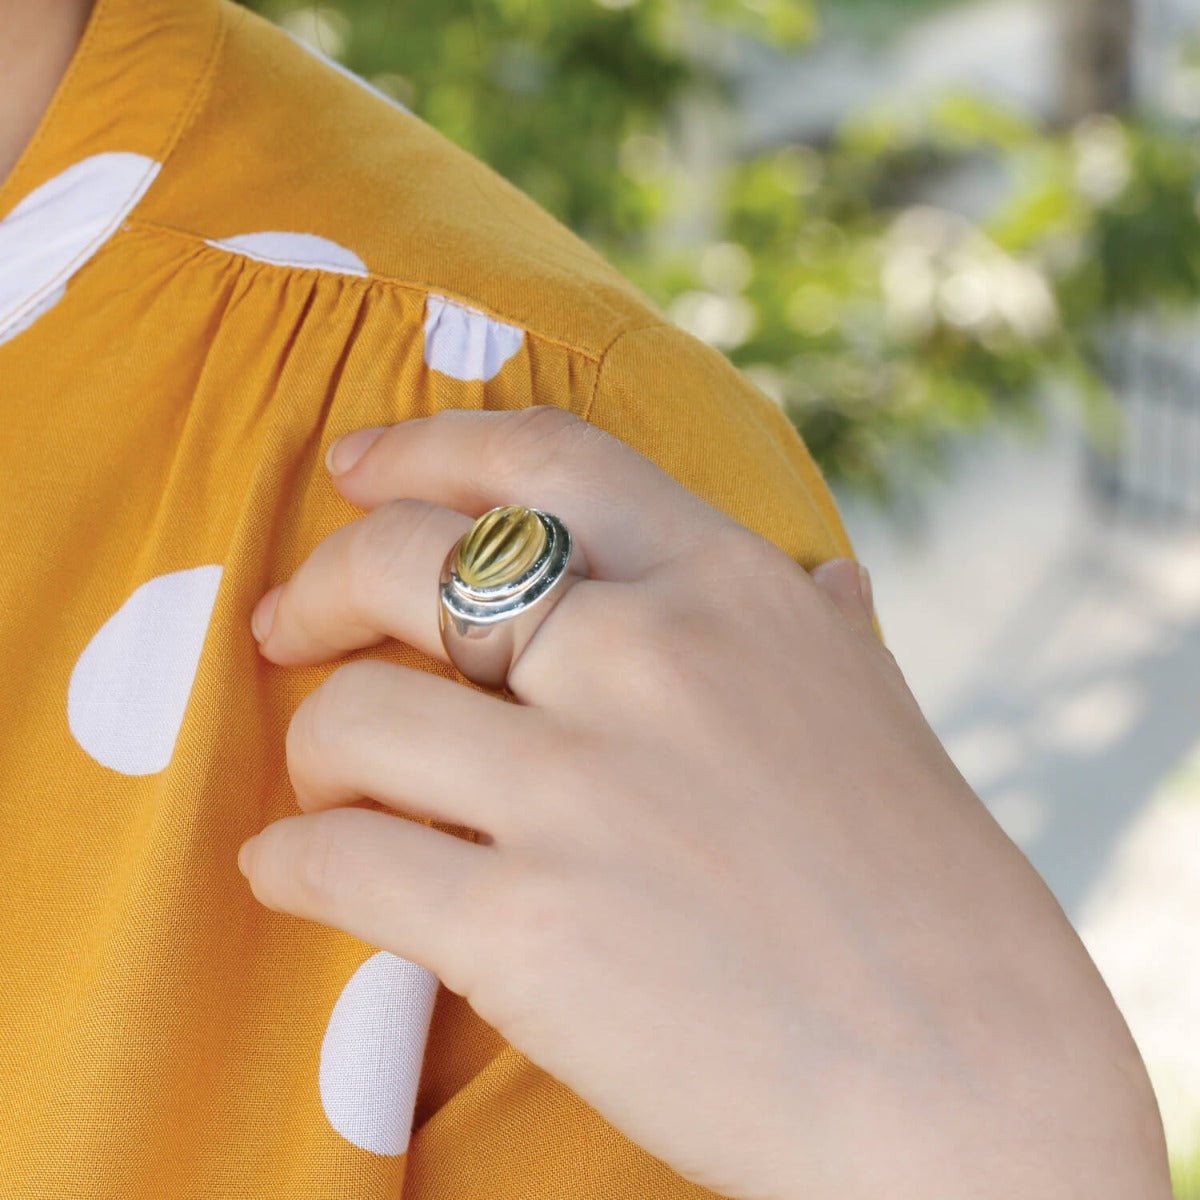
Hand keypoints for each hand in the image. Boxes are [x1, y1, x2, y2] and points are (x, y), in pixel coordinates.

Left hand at [240, 407, 1170, 1199]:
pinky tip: (294, 872)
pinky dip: (291, 861)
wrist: (970, 1087)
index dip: (422, 448)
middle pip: (405, 563)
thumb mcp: (877, 713)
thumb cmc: (932, 897)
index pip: (543, 458)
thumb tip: (831, 582)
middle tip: (287, 625)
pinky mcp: (526, 930)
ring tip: (330, 784)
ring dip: (314, 746)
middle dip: (318, 585)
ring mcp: (581, 792)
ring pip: (354, 714)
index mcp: (733, 590)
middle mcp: (650, 660)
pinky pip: (340, 861)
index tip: (353, 471)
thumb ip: (823, 634)